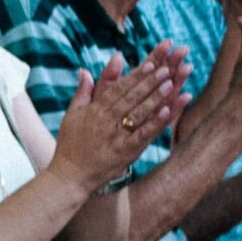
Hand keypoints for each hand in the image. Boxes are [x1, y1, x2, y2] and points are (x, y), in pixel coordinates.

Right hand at [49, 45, 187, 189]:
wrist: (70, 176)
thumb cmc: (70, 145)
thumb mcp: (72, 115)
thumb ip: (82, 92)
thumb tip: (84, 70)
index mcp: (94, 111)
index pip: (117, 89)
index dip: (135, 76)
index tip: (150, 64)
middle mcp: (105, 121)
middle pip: (130, 98)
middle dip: (149, 82)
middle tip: (165, 69)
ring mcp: (115, 137)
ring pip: (138, 113)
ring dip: (155, 98)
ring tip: (171, 84)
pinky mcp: (124, 152)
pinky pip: (142, 135)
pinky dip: (154, 123)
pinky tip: (167, 112)